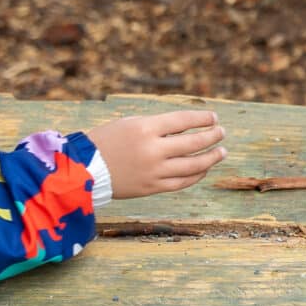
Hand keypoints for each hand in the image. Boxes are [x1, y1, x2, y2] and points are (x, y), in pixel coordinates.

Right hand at [93, 110, 225, 197]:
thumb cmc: (107, 141)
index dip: (202, 119)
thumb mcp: (130, 124)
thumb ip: (158, 126)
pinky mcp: (152, 187)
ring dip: (211, 157)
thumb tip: (189, 129)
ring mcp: (154, 171)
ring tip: (221, 151)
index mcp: (145, 129)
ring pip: (193, 165)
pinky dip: (196, 175)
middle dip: (212, 136)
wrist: (84, 169)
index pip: (183, 121)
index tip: (213, 118)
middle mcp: (153, 150)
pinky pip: (182, 182)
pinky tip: (204, 169)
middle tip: (222, 132)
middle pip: (193, 143)